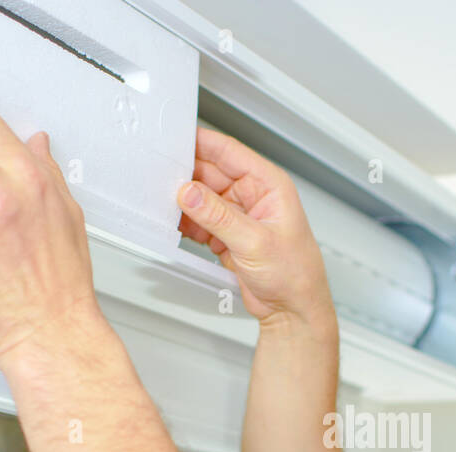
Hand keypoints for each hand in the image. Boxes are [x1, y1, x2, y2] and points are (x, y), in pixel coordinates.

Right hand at [178, 127, 335, 328]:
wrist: (294, 310)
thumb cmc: (295, 275)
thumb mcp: (254, 242)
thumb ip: (218, 216)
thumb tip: (189, 193)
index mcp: (269, 185)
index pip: (229, 152)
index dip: (201, 143)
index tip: (174, 139)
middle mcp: (254, 196)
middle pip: (210, 173)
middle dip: (186, 176)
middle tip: (160, 177)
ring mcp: (239, 215)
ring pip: (203, 198)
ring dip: (185, 202)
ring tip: (164, 204)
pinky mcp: (228, 235)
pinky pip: (201, 221)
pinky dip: (188, 223)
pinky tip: (177, 225)